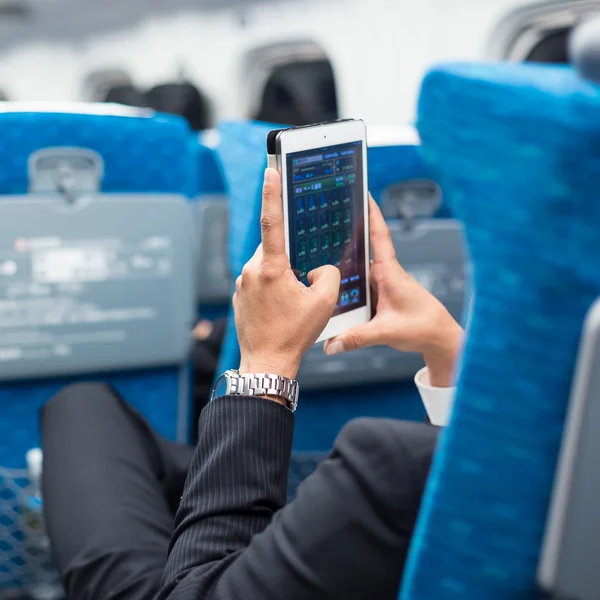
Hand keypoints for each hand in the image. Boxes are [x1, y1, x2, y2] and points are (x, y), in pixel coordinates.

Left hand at [233, 168, 339, 386]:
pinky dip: (273, 287)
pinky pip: (259, 280)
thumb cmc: (293, 335)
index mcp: (271, 268)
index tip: (269, 170)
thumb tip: (318, 267)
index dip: (271, 193)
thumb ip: (328, 273)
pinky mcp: (240, 295)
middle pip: (274, 248)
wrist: (267, 363)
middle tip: (302, 281)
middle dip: (290, 257)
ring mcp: (243, 284)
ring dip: (282, 274)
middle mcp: (251, 271)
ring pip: (267, 265)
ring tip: (292, 302)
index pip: (271, 221)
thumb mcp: (324, 302)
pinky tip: (282, 308)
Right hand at [324, 198, 463, 386]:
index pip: (379, 235)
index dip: (371, 212)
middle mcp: (385, 275)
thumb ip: (357, 338)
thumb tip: (331, 344)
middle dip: (342, 240)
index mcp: (390, 273)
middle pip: (359, 252)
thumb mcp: (387, 332)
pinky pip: (359, 288)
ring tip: (318, 267)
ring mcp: (382, 285)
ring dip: (342, 270)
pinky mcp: (380, 296)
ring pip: (356, 273)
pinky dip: (346, 288)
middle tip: (321, 227)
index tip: (362, 191)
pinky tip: (332, 295)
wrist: (439, 339)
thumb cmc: (424, 327)